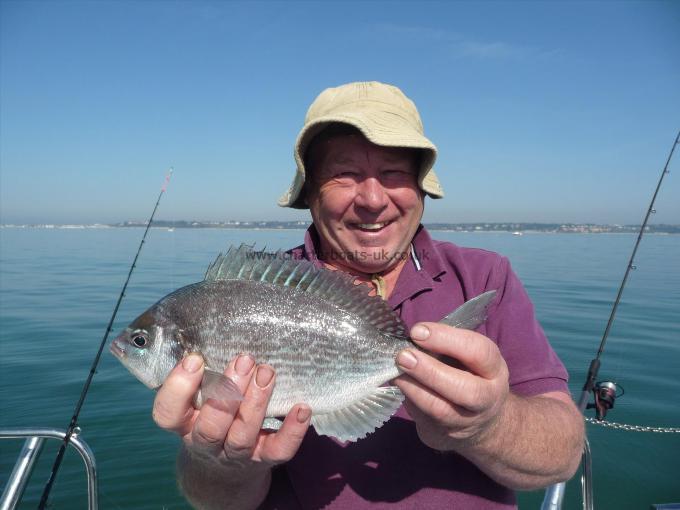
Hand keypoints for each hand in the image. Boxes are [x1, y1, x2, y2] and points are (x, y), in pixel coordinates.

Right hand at [152, 353, 310, 469]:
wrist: (224, 470)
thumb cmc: (211, 414)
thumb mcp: (196, 398)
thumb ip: (200, 372)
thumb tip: (206, 327)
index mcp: (184, 423)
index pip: (168, 413)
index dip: (178, 388)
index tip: (195, 359)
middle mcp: (205, 442)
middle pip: (210, 426)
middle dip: (227, 391)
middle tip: (244, 359)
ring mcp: (234, 454)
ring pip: (242, 435)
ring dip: (256, 403)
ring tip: (267, 372)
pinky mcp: (263, 459)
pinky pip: (279, 450)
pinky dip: (292, 431)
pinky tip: (302, 408)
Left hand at [394, 323, 509, 451]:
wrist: (481, 422)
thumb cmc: (467, 376)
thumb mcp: (466, 358)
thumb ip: (444, 348)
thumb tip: (410, 339)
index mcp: (493, 370)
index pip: (478, 352)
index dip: (446, 339)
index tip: (417, 331)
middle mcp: (487, 398)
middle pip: (465, 389)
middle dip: (430, 371)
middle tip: (403, 356)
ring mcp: (467, 422)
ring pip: (442, 410)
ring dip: (414, 389)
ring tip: (395, 373)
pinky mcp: (445, 437)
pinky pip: (423, 419)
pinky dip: (408, 400)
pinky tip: (397, 386)